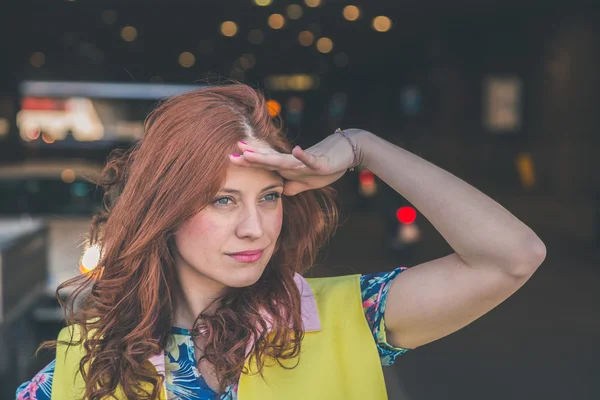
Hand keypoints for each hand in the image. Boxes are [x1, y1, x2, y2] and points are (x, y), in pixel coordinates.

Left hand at [229, 129, 364, 195]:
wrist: (349, 150)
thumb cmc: (328, 165)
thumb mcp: (307, 182)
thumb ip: (293, 186)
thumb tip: (280, 192)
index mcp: (289, 166)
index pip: (265, 164)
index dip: (248, 162)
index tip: (230, 159)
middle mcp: (293, 162)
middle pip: (267, 159)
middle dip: (249, 157)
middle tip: (231, 154)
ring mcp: (305, 161)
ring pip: (282, 159)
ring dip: (266, 157)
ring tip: (250, 153)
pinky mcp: (320, 161)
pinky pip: (310, 159)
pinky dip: (303, 156)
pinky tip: (295, 150)